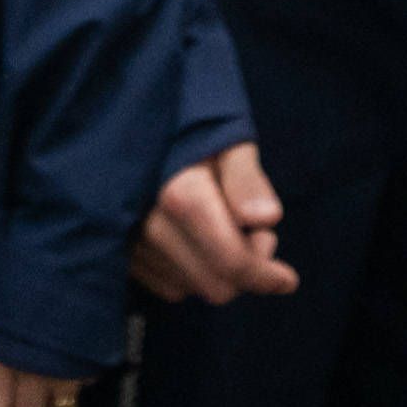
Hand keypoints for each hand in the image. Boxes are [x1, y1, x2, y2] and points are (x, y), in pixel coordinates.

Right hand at [128, 139, 295, 301]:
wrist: (131, 118)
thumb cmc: (190, 125)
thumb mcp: (228, 138)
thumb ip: (246, 179)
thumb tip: (266, 219)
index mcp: (180, 194)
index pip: (232, 261)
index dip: (266, 276)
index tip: (287, 279)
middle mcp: (150, 225)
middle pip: (215, 286)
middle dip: (245, 267)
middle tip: (252, 230)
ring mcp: (129, 242)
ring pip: (191, 289)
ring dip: (215, 269)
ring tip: (220, 226)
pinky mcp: (118, 252)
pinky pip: (165, 284)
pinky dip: (189, 272)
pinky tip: (194, 238)